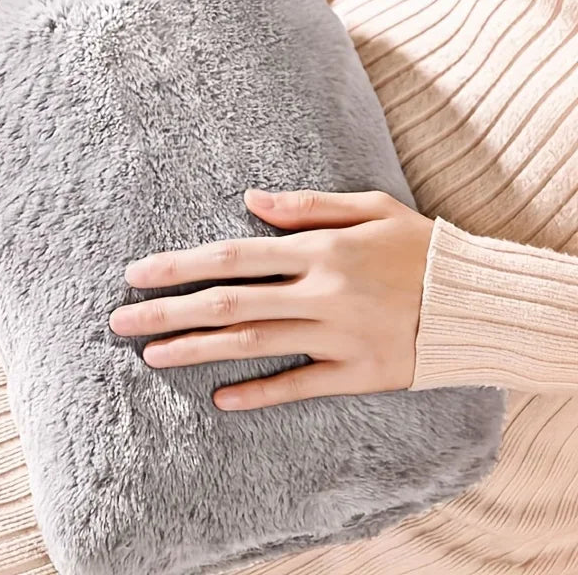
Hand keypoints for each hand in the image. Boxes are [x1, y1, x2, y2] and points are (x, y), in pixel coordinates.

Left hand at [110, 189, 432, 410]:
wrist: (477, 300)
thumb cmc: (418, 246)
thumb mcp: (369, 206)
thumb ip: (306, 204)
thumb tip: (250, 197)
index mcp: (320, 249)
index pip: (233, 256)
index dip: (180, 265)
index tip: (136, 272)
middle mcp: (321, 292)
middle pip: (230, 304)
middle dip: (168, 311)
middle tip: (120, 321)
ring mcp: (338, 336)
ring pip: (254, 346)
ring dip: (197, 351)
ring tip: (150, 355)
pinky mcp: (357, 372)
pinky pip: (299, 385)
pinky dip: (259, 394)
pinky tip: (220, 400)